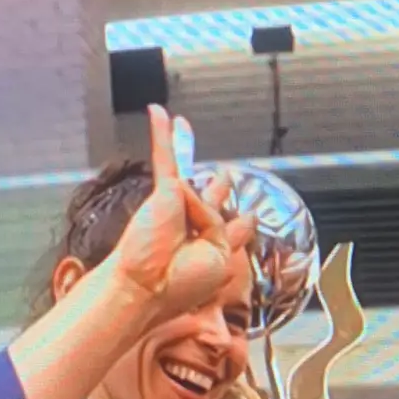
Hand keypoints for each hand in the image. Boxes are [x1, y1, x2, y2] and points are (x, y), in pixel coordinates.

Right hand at [109, 106, 255, 320]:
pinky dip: (162, 135)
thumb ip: (223, 226)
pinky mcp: (164, 193)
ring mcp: (177, 208)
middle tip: (225, 175)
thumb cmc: (181, 283)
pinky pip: (166, 159)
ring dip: (186, 150)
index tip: (250, 216)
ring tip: (183, 125)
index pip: (232, 229)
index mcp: (213, 248)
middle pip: (210, 200)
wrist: (148, 284)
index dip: (243, 222)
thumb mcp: (218, 257)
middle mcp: (195, 227)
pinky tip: (158, 113)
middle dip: (218, 188)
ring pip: (187, 175)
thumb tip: (210, 196)